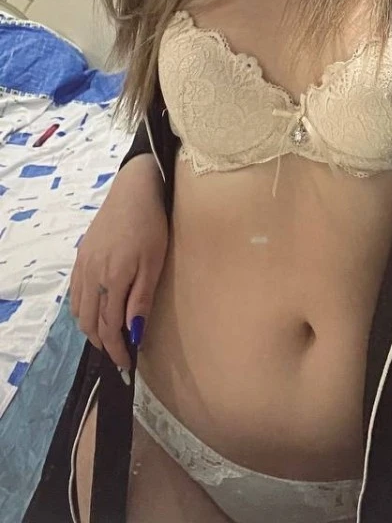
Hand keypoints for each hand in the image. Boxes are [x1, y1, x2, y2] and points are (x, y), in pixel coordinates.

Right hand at [70, 154, 167, 374]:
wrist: (134, 191)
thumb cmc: (151, 225)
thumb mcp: (153, 263)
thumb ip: (141, 299)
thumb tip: (133, 333)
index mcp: (112, 280)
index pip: (109, 327)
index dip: (117, 349)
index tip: (127, 364)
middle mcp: (91, 276)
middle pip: (90, 323)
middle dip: (103, 344)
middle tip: (118, 354)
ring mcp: (83, 266)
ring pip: (79, 310)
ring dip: (92, 328)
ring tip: (109, 336)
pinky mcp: (80, 257)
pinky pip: (75, 293)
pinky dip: (83, 310)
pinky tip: (96, 310)